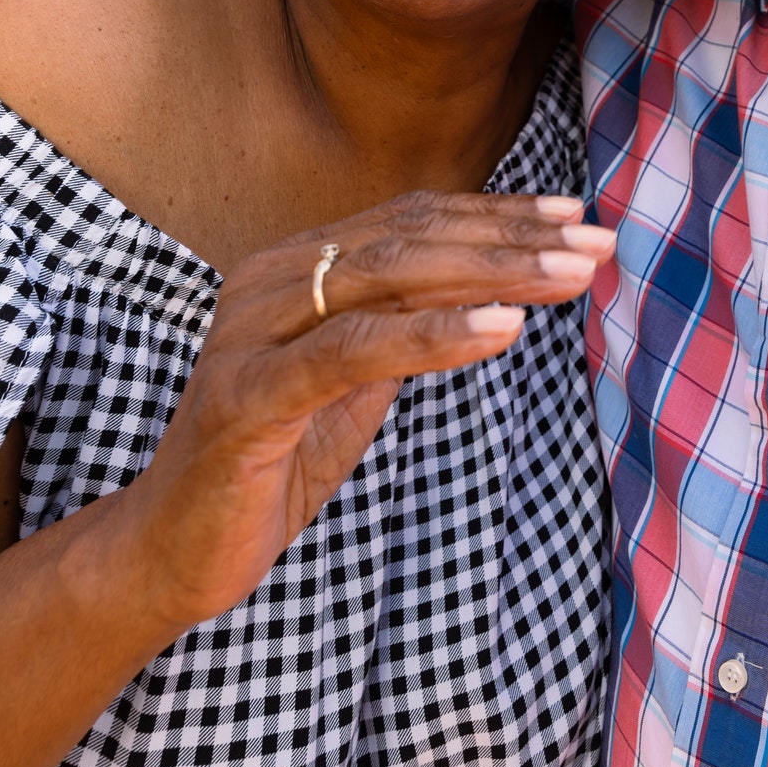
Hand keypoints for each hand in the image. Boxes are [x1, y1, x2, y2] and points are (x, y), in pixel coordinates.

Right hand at [123, 190, 612, 633]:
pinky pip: (355, 351)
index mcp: (296, 266)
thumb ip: (404, 330)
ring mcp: (253, 332)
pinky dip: (436, 334)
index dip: (499, 214)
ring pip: (391, 278)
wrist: (168, 552)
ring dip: (493, 274)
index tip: (577, 218)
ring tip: (570, 278)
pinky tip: (503, 328)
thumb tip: (494, 292)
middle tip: (599, 244)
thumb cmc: (269, 463)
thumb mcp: (353, 385)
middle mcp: (272, 278)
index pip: (414, 220)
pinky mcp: (248, 396)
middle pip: (412, 238)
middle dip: (514, 238)